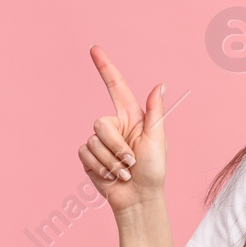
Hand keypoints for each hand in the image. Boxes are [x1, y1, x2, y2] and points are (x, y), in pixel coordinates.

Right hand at [78, 45, 167, 213]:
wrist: (138, 198)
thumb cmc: (153, 170)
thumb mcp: (158, 139)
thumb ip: (155, 112)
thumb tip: (160, 85)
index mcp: (131, 116)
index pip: (115, 86)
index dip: (105, 66)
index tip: (94, 48)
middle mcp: (114, 126)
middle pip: (100, 123)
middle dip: (115, 146)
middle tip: (131, 162)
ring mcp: (100, 142)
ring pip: (92, 142)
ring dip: (110, 161)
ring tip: (124, 172)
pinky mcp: (89, 157)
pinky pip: (85, 154)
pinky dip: (99, 168)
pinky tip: (111, 176)